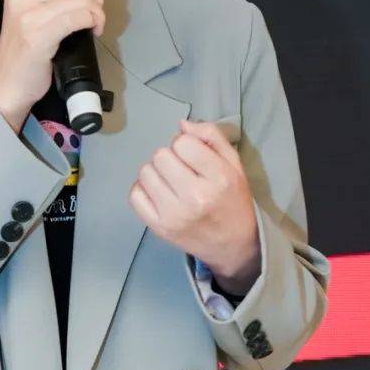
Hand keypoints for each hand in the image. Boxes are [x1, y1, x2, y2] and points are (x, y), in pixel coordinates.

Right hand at [0, 0, 110, 129]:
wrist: (6, 84)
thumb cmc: (25, 51)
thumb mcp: (44, 14)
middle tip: (94, 13)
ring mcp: (28, 14)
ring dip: (97, 11)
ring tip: (94, 24)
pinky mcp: (38, 34)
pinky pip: (79, 16)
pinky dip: (93, 22)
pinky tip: (91, 31)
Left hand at [129, 117, 260, 290]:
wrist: (233, 245)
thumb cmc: (233, 200)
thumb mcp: (234, 164)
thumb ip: (212, 137)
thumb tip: (181, 125)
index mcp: (219, 178)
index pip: (182, 143)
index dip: (185, 145)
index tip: (193, 157)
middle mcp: (195, 197)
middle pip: (160, 156)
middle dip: (170, 157)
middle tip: (182, 171)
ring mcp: (174, 215)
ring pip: (145, 173)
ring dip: (156, 172)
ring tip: (171, 182)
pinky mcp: (159, 228)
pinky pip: (134, 195)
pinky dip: (143, 189)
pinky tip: (158, 193)